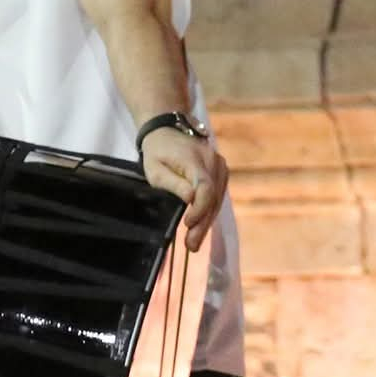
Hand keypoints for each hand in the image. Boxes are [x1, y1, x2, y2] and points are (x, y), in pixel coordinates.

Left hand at [141, 128, 227, 251]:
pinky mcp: (220, 172)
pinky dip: (209, 212)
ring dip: (206, 222)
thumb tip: (191, 199)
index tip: (188, 224)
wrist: (167, 130)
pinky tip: (200, 228)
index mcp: (196, 159)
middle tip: (191, 246)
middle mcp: (214, 162)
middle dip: (202, 224)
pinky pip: (217, 195)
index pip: (205, 187)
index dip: (199, 209)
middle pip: (213, 197)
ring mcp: (220, 167)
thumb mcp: (155, 168)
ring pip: (217, 199)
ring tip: (194, 243)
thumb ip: (172, 183)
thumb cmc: (157, 150)